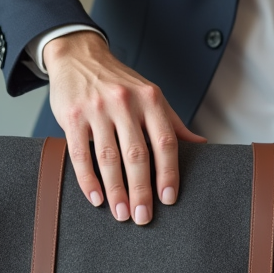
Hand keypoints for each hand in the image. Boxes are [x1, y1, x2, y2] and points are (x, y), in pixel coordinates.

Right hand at [44, 32, 205, 224]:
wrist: (79, 55)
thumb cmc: (118, 81)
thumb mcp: (150, 94)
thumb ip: (172, 122)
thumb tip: (201, 144)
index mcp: (150, 99)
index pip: (165, 142)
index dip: (169, 173)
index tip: (169, 199)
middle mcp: (125, 103)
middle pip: (137, 155)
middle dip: (141, 190)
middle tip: (143, 217)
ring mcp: (97, 109)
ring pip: (109, 158)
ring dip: (116, 191)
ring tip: (121, 213)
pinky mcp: (72, 117)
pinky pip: (80, 154)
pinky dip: (88, 180)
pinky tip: (96, 198)